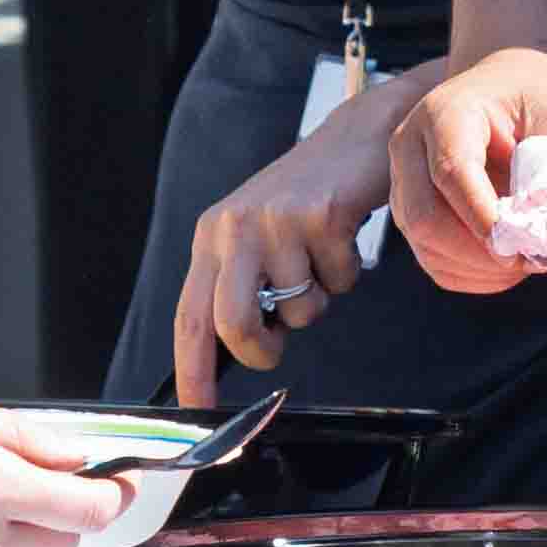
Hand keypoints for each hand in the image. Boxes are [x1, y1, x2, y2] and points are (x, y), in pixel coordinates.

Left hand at [170, 62, 442, 406]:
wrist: (358, 138)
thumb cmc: (308, 198)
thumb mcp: (257, 239)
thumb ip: (240, 288)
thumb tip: (236, 352)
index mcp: (212, 238)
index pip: (189, 316)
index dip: (192, 369)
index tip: (197, 409)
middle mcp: (235, 228)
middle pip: (233, 324)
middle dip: (262, 350)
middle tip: (279, 343)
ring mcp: (277, 221)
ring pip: (299, 310)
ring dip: (319, 299)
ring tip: (320, 257)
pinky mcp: (321, 215)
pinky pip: (338, 282)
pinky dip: (347, 273)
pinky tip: (342, 236)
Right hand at [384, 50, 546, 293]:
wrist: (506, 86)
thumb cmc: (534, 97)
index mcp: (446, 113)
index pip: (451, 173)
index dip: (481, 218)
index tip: (518, 248)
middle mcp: (410, 145)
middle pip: (424, 217)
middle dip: (477, 253)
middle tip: (527, 262)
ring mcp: (403, 180)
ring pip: (423, 244)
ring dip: (476, 268)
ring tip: (524, 263)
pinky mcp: (409, 209)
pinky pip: (431, 258)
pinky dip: (469, 274)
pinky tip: (503, 268)